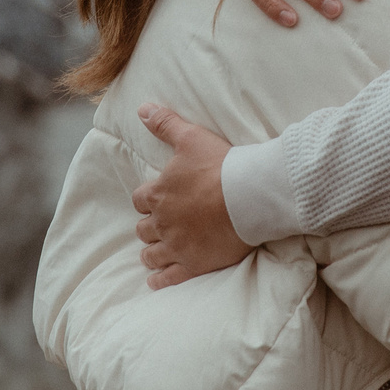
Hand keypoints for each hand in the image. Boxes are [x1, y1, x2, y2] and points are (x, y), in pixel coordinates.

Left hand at [130, 103, 254, 286]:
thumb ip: (164, 123)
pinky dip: (159, 279)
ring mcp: (176, 245)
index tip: (156, 200)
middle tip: (161, 225)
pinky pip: (167, 278)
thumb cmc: (220, 165)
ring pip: (151, 254)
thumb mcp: (190, 137)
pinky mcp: (192, 264)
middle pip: (144, 228)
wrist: (248, 195)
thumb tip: (142, 108)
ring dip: (151, 252)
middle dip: (150, 226)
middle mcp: (162, 221)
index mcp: (158, 193)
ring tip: (156, 252)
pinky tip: (157, 280)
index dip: (148, 199)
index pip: (140, 199)